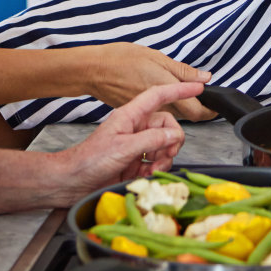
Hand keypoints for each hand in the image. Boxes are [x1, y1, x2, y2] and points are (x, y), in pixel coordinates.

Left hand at [61, 80, 201, 191]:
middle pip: (167, 127)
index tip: (198, 88)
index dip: (179, 90)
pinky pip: (155, 162)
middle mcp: (135, 128)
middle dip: (171, 142)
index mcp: (131, 116)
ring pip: (163, 146)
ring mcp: (135, 146)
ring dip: (163, 159)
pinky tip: (144, 177)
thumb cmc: (89, 160)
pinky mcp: (134, 163)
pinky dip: (154, 171)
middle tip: (166, 155)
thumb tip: (174, 135)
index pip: (159, 96)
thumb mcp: (123, 147)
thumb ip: (152, 139)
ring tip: (151, 170)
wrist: (72, 182)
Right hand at [83, 42, 214, 120]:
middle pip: (187, 117)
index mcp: (165, 91)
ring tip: (183, 94)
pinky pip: (157, 116)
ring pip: (172, 117)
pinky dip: (165, 109)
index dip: (210, 110)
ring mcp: (146, 114)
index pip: (196, 111)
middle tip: (202, 97)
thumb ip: (183, 71)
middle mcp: (157, 107)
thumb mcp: (157, 58)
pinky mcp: (137, 115)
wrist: (93, 70)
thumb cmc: (121, 59)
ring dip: (182, 110)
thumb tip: (204, 78)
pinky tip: (162, 96)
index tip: (216, 105)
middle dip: (198, 110)